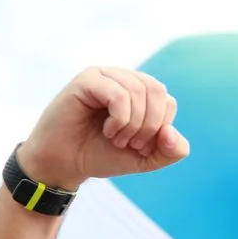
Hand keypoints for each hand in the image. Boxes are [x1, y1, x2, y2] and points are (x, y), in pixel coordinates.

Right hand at [17, 66, 189, 189]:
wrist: (65, 162)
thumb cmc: (102, 155)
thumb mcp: (145, 159)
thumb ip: (170, 151)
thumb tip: (172, 133)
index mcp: (139, 93)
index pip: (167, 102)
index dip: (161, 129)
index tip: (141, 147)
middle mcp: (123, 79)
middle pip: (158, 91)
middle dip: (151, 125)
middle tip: (132, 144)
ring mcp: (105, 76)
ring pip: (139, 91)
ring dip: (134, 125)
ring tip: (117, 139)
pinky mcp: (87, 80)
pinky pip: (119, 94)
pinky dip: (120, 119)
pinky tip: (108, 130)